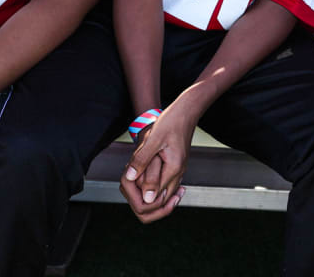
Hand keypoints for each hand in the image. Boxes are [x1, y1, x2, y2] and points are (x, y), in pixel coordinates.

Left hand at [120, 104, 194, 222]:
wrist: (186, 111)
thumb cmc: (170, 121)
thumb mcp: (153, 139)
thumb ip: (142, 160)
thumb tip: (132, 180)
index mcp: (173, 169)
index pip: (155, 198)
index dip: (137, 195)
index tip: (128, 181)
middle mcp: (178, 173)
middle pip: (160, 203)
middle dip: (141, 198)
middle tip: (129, 183)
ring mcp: (178, 171)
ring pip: (162, 195)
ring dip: (145, 191)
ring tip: (133, 178)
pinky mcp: (176, 167)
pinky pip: (164, 185)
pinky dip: (151, 184)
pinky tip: (142, 176)